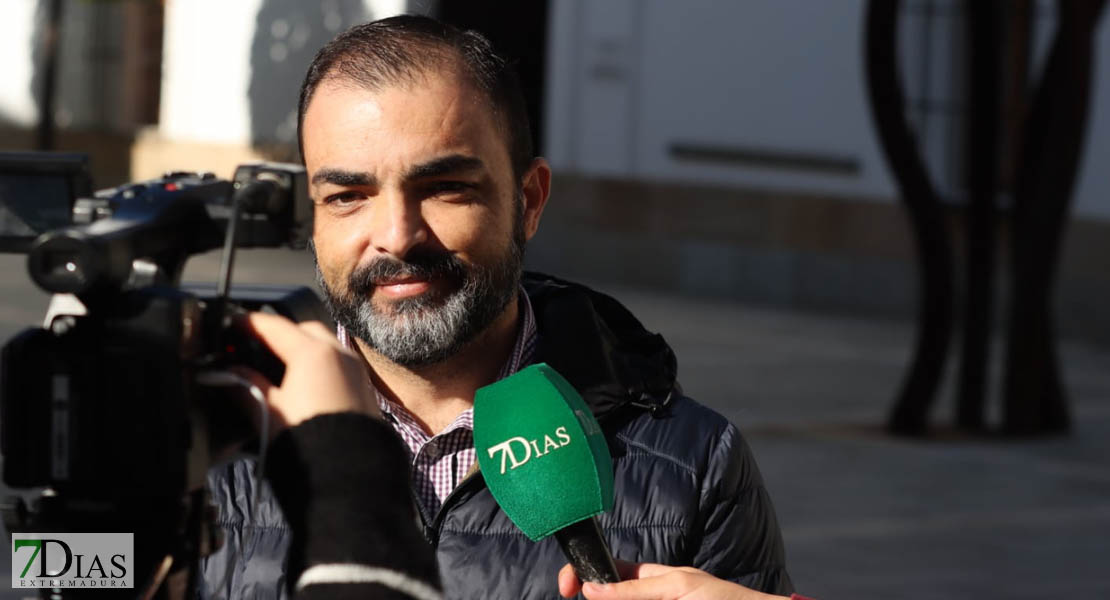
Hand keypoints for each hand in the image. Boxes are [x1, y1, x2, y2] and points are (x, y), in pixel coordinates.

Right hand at [239, 312, 379, 434]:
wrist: (351, 473)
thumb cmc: (306, 439)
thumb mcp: (268, 411)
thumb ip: (245, 386)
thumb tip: (228, 374)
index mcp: (313, 352)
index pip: (276, 327)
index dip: (251, 323)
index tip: (234, 323)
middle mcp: (339, 354)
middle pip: (306, 330)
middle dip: (282, 334)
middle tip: (258, 345)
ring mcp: (356, 370)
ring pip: (327, 346)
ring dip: (304, 348)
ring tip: (279, 366)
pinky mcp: (365, 390)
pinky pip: (339, 365)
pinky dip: (320, 366)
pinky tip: (305, 383)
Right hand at [558, 560, 787, 599]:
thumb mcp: (677, 589)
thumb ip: (634, 590)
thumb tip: (591, 588)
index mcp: (649, 580)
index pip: (607, 573)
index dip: (585, 575)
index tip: (567, 587)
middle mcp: (647, 598)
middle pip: (607, 597)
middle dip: (593, 597)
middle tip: (574, 597)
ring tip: (592, 598)